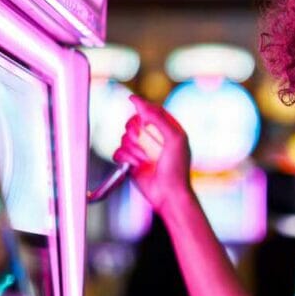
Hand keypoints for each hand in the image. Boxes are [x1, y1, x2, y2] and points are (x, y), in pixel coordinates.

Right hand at [112, 95, 191, 211]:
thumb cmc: (176, 168)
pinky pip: (118, 152)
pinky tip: (135, 166)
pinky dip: (125, 158)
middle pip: (133, 123)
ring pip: (124, 138)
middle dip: (134, 131)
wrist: (168, 194)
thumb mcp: (174, 138)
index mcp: (168, 131)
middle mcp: (154, 139)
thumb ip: (158, 118)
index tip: (132, 101)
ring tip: (144, 160)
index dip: (142, 107)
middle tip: (140, 140)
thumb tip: (139, 102)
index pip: (152, 111)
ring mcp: (142, 150)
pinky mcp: (131, 162)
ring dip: (132, 149)